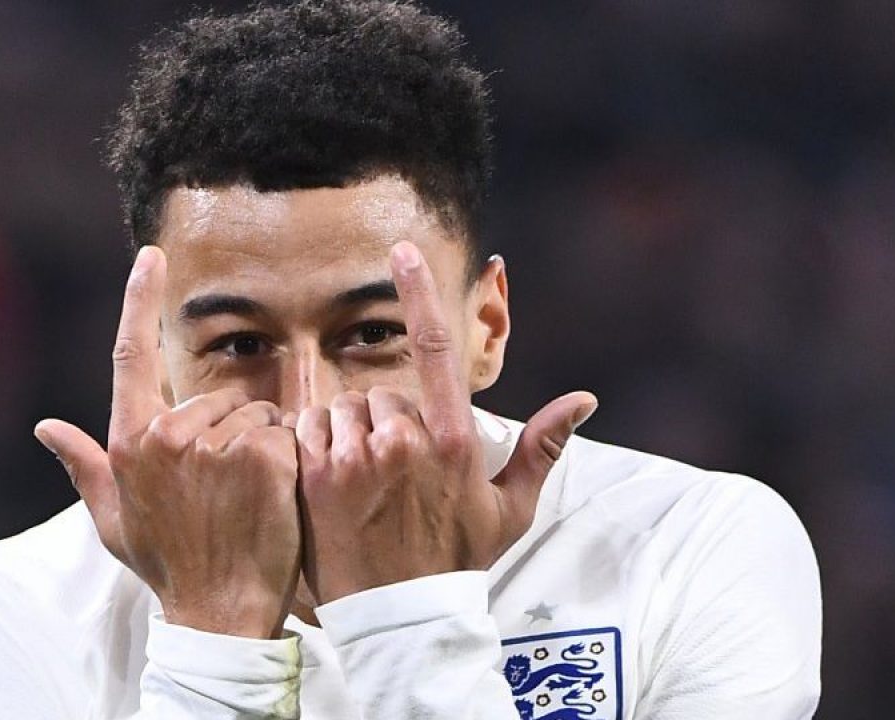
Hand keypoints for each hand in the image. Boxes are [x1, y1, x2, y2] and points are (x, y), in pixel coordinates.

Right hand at [34, 247, 301, 638]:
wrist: (218, 612)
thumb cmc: (166, 565)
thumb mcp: (115, 519)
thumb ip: (83, 466)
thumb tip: (44, 426)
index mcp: (128, 442)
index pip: (131, 355)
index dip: (140, 300)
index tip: (152, 256)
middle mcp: (164, 435)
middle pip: (214, 399)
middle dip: (227, 432)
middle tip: (224, 492)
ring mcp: (213, 444)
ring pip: (252, 415)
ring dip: (259, 448)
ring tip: (246, 500)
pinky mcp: (260, 454)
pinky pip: (283, 432)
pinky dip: (288, 458)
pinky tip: (274, 498)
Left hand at [295, 241, 596, 603]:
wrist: (402, 615)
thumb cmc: (458, 561)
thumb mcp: (508, 510)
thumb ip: (542, 447)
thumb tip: (584, 398)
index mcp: (454, 439)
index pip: (435, 348)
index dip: (419, 292)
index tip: (401, 250)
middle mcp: (404, 439)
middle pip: (383, 392)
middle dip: (385, 420)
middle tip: (392, 471)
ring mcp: (357, 457)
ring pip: (344, 407)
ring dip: (350, 431)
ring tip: (363, 481)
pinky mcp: (317, 474)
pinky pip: (310, 428)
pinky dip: (318, 443)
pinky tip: (332, 480)